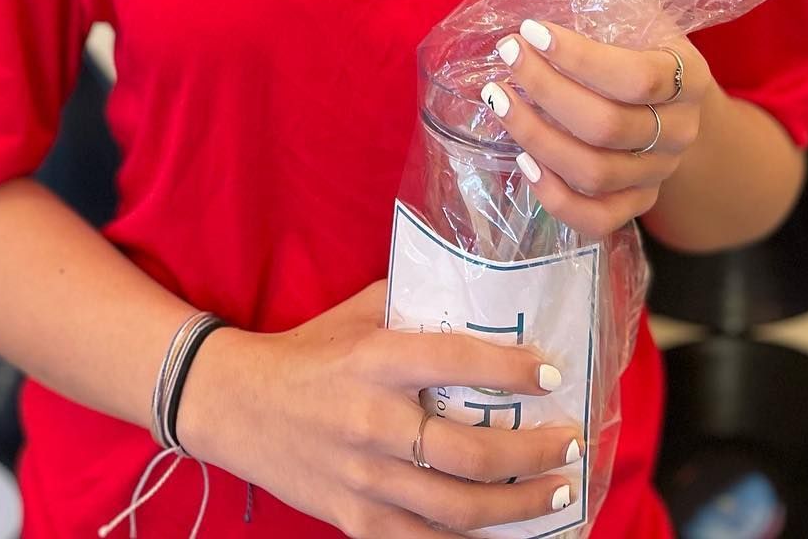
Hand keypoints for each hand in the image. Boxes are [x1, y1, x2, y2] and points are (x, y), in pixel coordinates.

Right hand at [180, 278, 583, 538]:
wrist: (236, 404)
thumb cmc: (308, 352)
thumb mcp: (358, 314)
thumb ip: (416, 305)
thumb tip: (481, 293)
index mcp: (377, 360)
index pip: (458, 361)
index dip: (512, 368)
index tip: (552, 373)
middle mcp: (374, 422)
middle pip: (470, 452)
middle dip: (533, 453)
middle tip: (571, 444)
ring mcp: (363, 479)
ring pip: (457, 508)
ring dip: (518, 505)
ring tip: (558, 492)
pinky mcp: (353, 520)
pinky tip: (506, 534)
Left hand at [474, 0, 711, 240]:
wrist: (675, 105)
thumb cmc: (640, 40)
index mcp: (686, 74)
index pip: (638, 78)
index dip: (579, 58)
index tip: (529, 29)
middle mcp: (678, 130)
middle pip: (608, 127)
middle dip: (546, 92)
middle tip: (504, 59)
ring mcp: (659, 172)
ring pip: (596, 173)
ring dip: (538, 138)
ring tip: (499, 102)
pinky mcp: (636, 204)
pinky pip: (598, 219)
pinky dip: (557, 198)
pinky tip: (522, 161)